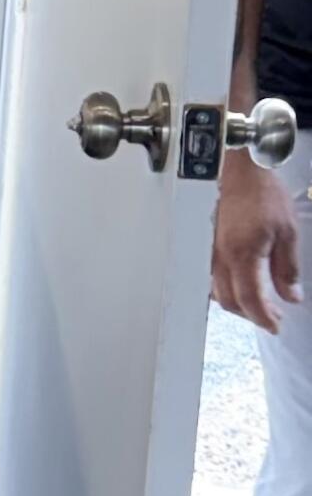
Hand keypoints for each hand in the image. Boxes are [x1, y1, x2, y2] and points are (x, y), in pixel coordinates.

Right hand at [213, 151, 301, 329]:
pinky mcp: (206, 245)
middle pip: (229, 300)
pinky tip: (241, 283)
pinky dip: (226, 287)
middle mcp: (221, 257)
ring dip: (238, 302)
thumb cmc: (261, 193)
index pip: (250, 299)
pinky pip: (211, 276)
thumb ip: (287, 268)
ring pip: (217, 290)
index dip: (264, 318)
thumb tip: (290, 294)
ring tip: (259, 302)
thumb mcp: (288, 232)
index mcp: (242, 255)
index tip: (276, 325)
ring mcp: (209, 251)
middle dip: (251, 314)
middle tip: (272, 316)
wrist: (238, 170)